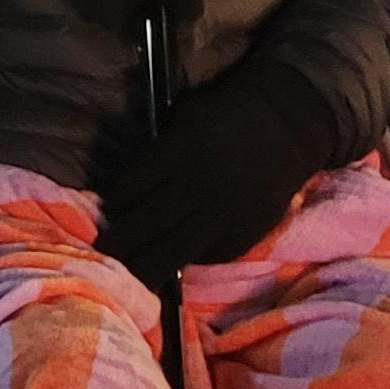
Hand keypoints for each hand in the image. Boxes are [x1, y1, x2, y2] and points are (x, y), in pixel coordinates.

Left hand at [97, 62, 331, 280]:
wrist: (286, 128)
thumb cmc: (227, 114)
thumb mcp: (183, 118)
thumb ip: (157, 151)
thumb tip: (127, 185)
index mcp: (175, 156)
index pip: (127, 191)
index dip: (111, 206)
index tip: (104, 214)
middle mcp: (194, 191)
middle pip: (141, 227)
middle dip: (116, 243)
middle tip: (103, 251)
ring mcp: (219, 218)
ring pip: (169, 253)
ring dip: (143, 266)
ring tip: (127, 274)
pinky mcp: (242, 237)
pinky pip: (205, 258)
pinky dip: (185, 261)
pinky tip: (170, 263)